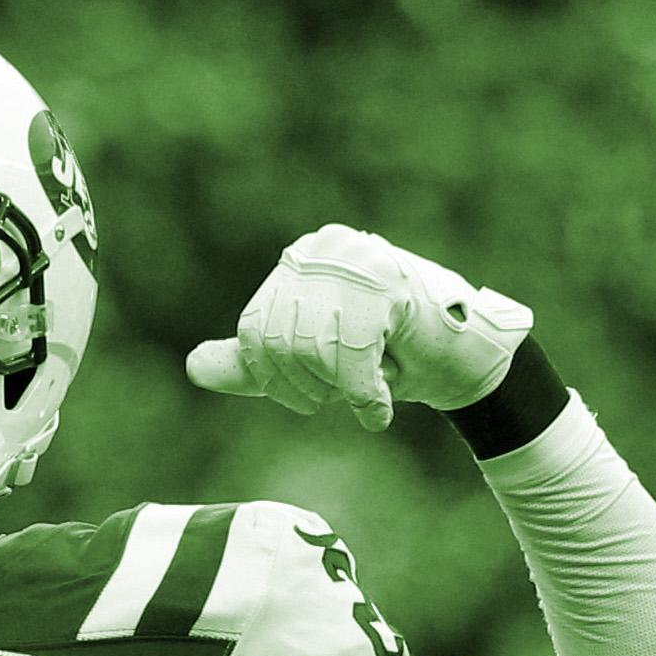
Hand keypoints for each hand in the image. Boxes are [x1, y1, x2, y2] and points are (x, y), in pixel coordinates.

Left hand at [185, 225, 530, 428]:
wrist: (462, 361)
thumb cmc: (388, 355)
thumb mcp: (310, 361)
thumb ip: (253, 364)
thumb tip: (194, 368)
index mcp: (301, 258)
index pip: (254, 329)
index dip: (274, 378)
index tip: (307, 397)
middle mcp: (325, 247)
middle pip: (279, 340)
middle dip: (308, 386)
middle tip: (341, 394)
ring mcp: (358, 260)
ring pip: (312, 347)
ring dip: (339, 387)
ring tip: (366, 387)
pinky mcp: (389, 284)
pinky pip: (350, 355)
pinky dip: (362, 394)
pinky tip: (377, 407)